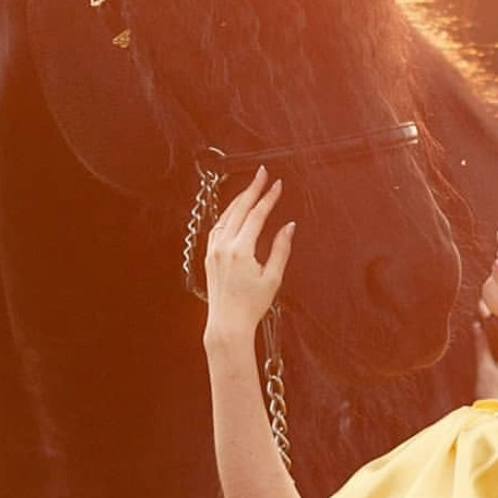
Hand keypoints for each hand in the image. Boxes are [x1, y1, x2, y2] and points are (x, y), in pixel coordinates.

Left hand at [203, 166, 295, 338]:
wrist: (228, 323)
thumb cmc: (251, 305)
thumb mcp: (273, 278)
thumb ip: (280, 248)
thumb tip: (288, 226)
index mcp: (241, 250)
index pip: (256, 215)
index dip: (268, 197)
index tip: (277, 184)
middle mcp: (223, 246)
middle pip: (239, 208)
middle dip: (252, 189)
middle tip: (262, 174)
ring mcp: (213, 249)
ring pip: (226, 215)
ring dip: (239, 199)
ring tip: (251, 188)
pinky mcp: (208, 255)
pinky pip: (218, 226)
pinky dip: (228, 214)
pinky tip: (235, 210)